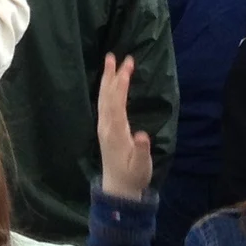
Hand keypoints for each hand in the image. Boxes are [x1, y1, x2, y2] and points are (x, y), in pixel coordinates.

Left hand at [94, 54, 154, 201]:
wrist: (118, 190)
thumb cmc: (133, 177)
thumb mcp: (142, 166)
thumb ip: (142, 150)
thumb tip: (142, 135)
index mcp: (115, 133)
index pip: (117, 103)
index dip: (121, 84)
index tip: (127, 66)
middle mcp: (106, 127)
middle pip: (107, 97)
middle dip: (111, 75)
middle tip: (114, 56)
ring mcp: (104, 127)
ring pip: (103, 99)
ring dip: (107, 79)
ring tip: (110, 61)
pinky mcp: (105, 129)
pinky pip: (104, 104)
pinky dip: (107, 89)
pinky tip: (109, 82)